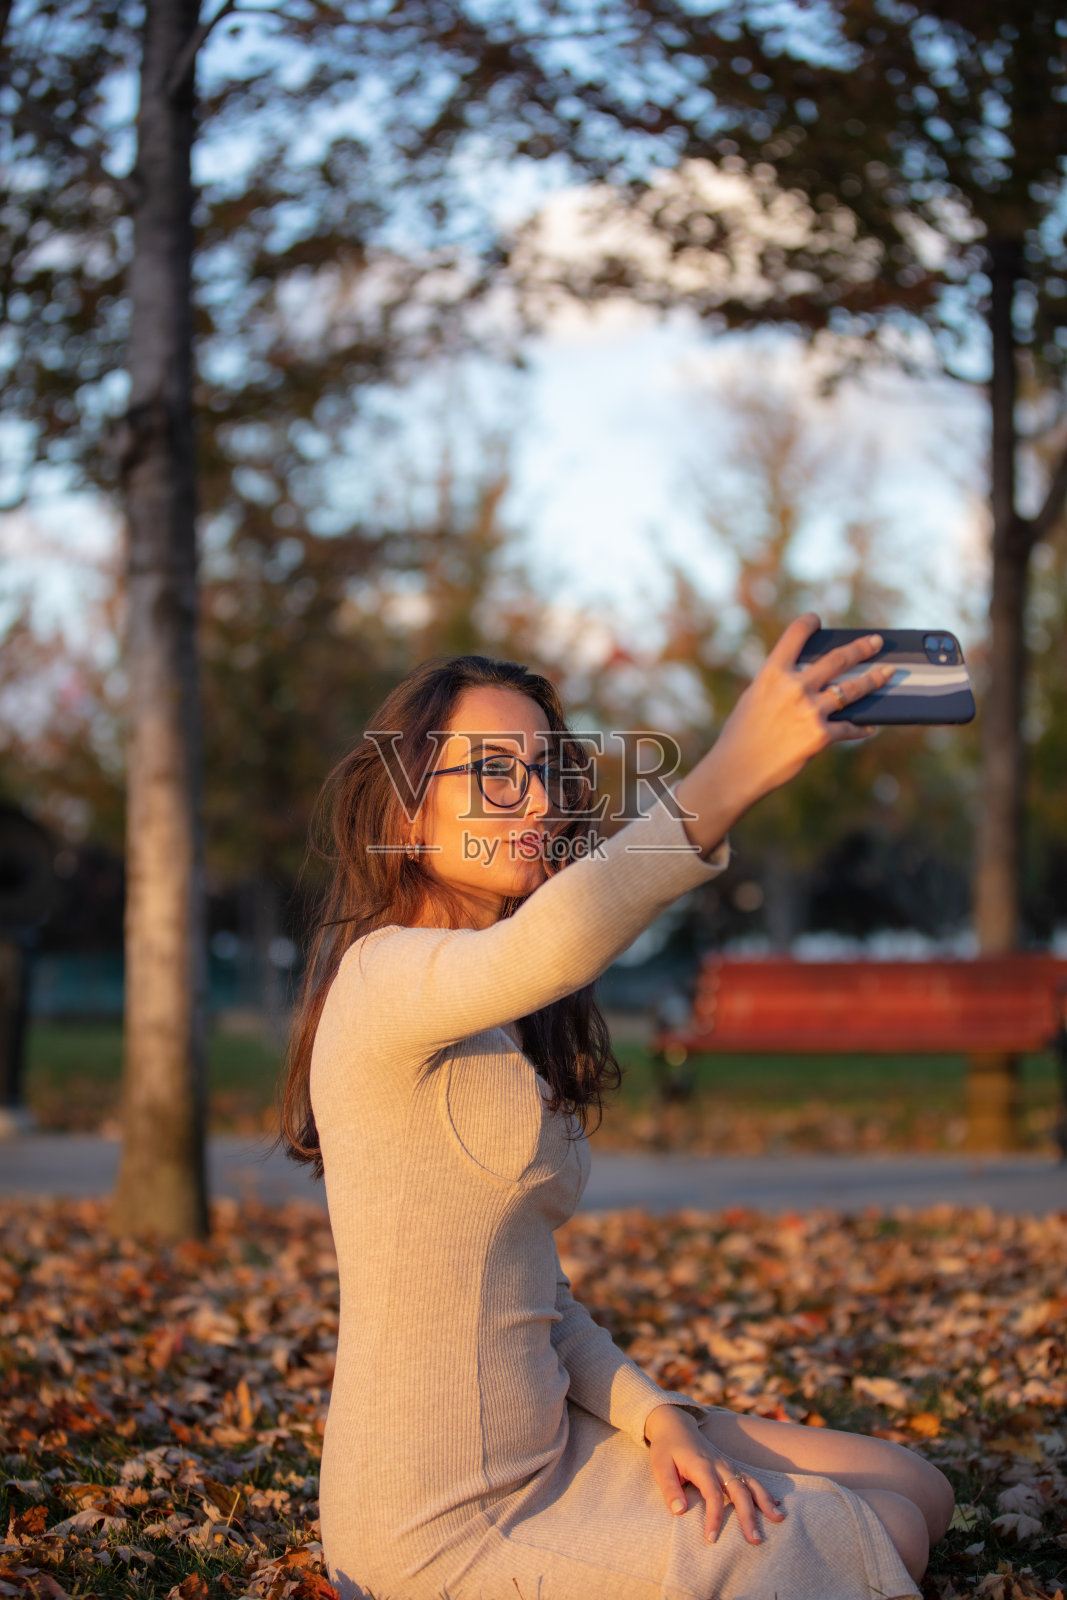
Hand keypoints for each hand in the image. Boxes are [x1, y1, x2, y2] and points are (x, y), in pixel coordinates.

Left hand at [643, 1404, 785, 1544]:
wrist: (675, 1424)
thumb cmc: (666, 1448)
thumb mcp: (660, 1467)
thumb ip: (670, 1489)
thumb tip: (679, 1512)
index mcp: (701, 1465)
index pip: (712, 1495)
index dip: (714, 1517)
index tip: (711, 1539)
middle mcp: (720, 1464)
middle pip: (739, 1491)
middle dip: (749, 1516)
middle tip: (755, 1540)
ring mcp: (728, 1464)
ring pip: (751, 1483)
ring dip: (765, 1502)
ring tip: (779, 1519)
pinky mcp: (731, 1466)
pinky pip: (752, 1479)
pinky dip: (765, 1492)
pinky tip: (777, 1505)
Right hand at [694, 614, 893, 822]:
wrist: (738, 769)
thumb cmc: (742, 734)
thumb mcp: (754, 698)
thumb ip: (779, 683)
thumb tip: (809, 676)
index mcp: (772, 674)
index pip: (795, 636)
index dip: (808, 624)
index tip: (817, 621)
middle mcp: (794, 688)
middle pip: (838, 659)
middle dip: (861, 648)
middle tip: (876, 642)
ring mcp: (809, 711)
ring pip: (852, 690)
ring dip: (874, 679)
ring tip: (887, 673)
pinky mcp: (820, 736)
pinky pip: (849, 727)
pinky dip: (860, 727)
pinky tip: (869, 726)